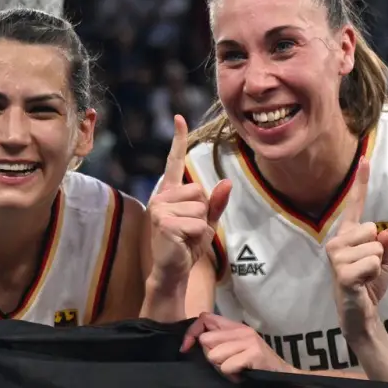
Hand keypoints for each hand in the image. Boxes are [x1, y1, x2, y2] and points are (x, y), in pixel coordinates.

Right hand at [149, 114, 230, 285]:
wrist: (173, 270)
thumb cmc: (187, 245)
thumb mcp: (206, 222)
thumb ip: (216, 203)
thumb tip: (227, 182)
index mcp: (171, 192)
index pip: (175, 161)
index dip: (178, 139)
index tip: (180, 117)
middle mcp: (162, 196)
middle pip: (200, 190)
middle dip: (203, 213)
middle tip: (189, 229)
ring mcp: (159, 208)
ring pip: (200, 207)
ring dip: (200, 226)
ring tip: (185, 236)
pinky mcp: (164, 222)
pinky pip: (197, 223)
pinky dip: (197, 235)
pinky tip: (183, 242)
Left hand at [180, 312, 292, 379]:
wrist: (282, 375)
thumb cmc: (255, 364)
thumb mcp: (236, 347)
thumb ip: (218, 340)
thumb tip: (193, 340)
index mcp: (235, 326)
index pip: (204, 318)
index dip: (191, 333)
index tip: (186, 348)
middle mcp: (242, 330)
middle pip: (206, 340)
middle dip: (211, 356)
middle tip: (226, 363)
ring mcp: (249, 341)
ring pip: (214, 356)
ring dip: (222, 367)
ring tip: (236, 369)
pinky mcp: (254, 354)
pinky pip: (226, 366)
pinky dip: (232, 374)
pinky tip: (243, 373)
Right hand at [324, 159, 387, 330]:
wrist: (360, 313)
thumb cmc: (369, 284)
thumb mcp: (383, 261)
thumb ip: (384, 244)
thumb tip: (382, 233)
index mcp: (347, 235)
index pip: (355, 206)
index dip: (360, 182)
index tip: (364, 158)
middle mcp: (337, 242)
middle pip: (372, 229)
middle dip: (379, 250)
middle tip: (368, 267)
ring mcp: (336, 257)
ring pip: (374, 247)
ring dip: (377, 264)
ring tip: (365, 277)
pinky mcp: (342, 273)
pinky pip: (372, 263)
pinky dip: (374, 274)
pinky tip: (363, 284)